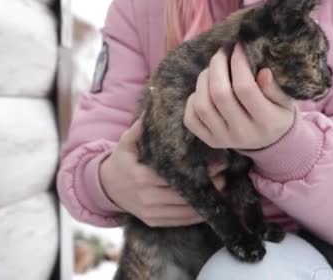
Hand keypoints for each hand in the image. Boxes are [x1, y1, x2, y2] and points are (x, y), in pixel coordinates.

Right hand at [99, 118, 226, 226]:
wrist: (107, 187)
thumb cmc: (122, 160)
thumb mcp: (126, 142)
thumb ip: (140, 129)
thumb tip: (154, 111)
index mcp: (141, 176)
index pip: (175, 175)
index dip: (198, 172)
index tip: (218, 163)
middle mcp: (146, 197)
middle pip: (184, 195)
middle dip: (208, 186)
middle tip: (225, 175)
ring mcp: (151, 212)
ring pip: (185, 211)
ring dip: (206, 201)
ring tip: (222, 187)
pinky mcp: (154, 221)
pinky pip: (180, 221)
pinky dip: (197, 214)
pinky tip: (210, 203)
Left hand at [184, 43, 294, 149]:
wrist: (269, 142)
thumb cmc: (277, 113)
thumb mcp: (285, 100)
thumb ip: (274, 88)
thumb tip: (263, 72)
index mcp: (266, 122)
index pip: (245, 88)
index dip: (238, 63)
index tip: (239, 46)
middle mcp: (243, 133)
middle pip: (220, 94)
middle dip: (218, 65)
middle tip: (223, 52)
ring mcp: (223, 139)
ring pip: (202, 105)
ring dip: (204, 79)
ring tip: (213, 68)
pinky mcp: (209, 140)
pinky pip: (191, 118)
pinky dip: (194, 99)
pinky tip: (205, 90)